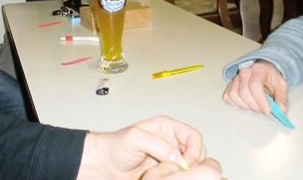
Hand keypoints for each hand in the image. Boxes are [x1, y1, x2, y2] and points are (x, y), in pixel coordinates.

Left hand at [78, 116, 221, 178]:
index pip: (193, 136)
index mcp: (166, 127)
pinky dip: (178, 177)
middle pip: (196, 151)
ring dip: (184, 171)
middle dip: (192, 162)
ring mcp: (168, 157)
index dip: (194, 149)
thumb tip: (177, 157)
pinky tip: (166, 178)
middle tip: (181, 171)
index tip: (186, 161)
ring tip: (169, 174)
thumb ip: (157, 144)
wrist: (105, 165)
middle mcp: (170, 142)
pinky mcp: (166, 171)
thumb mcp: (135, 138)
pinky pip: (180, 175)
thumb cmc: (115, 146)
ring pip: (190, 165)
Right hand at [223, 60, 288, 113]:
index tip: (267, 111)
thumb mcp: (281, 84)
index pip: (255, 85)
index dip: (260, 101)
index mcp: (258, 70)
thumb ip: (282, 97)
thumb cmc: (271, 77)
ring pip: (234, 95)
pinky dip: (236, 103)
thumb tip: (281, 110)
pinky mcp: (230, 84)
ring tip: (255, 105)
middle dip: (254, 106)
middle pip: (244, 92)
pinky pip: (228, 96)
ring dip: (245, 105)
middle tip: (263, 109)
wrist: (263, 69)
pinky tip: (246, 102)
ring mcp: (235, 78)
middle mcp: (244, 72)